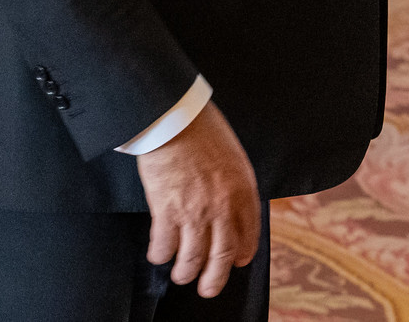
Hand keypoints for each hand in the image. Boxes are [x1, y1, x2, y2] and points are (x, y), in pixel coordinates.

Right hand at [135, 102, 260, 297]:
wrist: (174, 119)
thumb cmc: (203, 130)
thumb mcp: (234, 156)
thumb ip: (235, 185)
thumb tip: (231, 206)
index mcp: (243, 191)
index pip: (249, 235)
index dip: (243, 254)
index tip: (237, 262)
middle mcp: (222, 207)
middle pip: (222, 256)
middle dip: (215, 280)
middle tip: (208, 290)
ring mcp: (194, 211)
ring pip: (192, 259)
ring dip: (186, 273)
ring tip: (181, 276)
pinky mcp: (166, 211)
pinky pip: (163, 246)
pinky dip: (160, 255)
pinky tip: (159, 254)